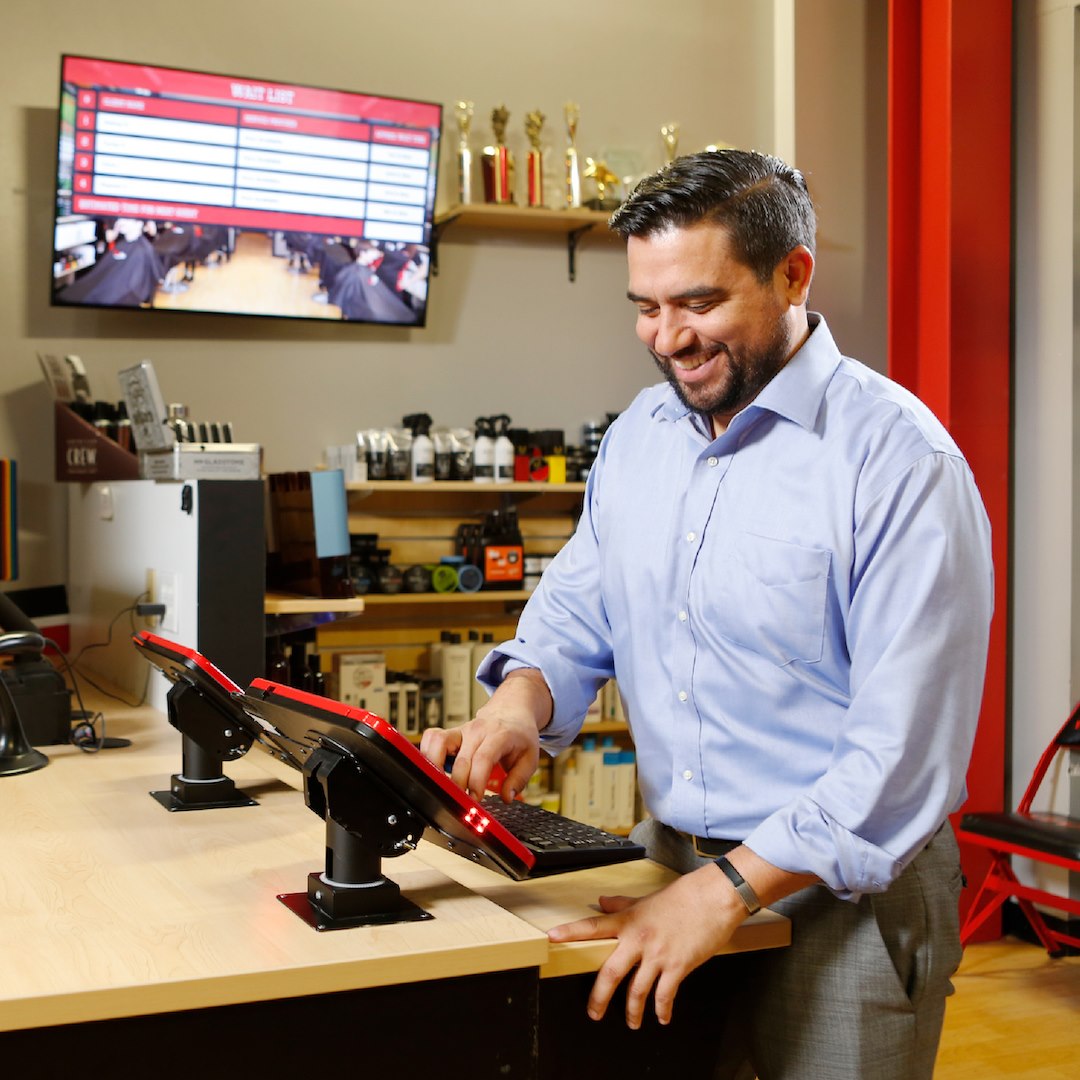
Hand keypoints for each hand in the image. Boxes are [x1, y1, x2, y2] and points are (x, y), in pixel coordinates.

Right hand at [419, 668, 550, 800]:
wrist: (511, 710)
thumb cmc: (519, 734)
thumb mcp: (530, 757)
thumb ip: (520, 779)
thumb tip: (507, 797)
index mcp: (499, 735)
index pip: (483, 759)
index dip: (476, 781)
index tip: (476, 798)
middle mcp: (477, 731)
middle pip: (461, 760)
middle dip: (459, 786)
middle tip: (462, 802)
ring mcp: (461, 730)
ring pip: (438, 742)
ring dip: (435, 767)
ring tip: (441, 787)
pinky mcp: (451, 733)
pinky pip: (431, 737)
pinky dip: (427, 754)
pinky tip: (434, 771)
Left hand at [547, 863, 744, 1027]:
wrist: (713, 898)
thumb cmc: (683, 896)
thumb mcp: (647, 899)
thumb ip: (622, 903)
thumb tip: (602, 901)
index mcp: (629, 920)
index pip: (593, 926)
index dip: (570, 932)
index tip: (552, 938)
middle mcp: (639, 939)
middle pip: (611, 973)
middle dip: (599, 997)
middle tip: (593, 1012)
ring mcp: (658, 955)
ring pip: (637, 991)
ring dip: (633, 1011)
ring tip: (632, 1022)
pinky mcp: (678, 967)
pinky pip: (665, 995)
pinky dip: (662, 1010)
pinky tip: (662, 1016)